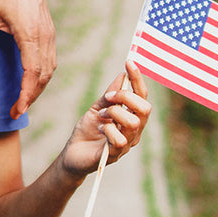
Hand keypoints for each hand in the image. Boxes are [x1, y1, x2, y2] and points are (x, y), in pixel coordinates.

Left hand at [0, 0, 55, 118]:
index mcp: (30, 34)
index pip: (32, 73)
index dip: (26, 94)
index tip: (17, 109)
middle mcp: (44, 36)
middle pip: (44, 75)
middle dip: (32, 96)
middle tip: (16, 111)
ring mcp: (49, 34)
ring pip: (50, 68)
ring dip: (39, 87)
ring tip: (23, 101)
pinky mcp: (49, 32)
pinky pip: (51, 59)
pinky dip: (43, 75)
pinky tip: (31, 82)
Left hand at [60, 61, 151, 177]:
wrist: (72, 153)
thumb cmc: (87, 131)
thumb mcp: (97, 108)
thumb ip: (110, 95)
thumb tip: (122, 75)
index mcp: (132, 117)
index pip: (142, 96)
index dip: (137, 79)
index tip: (129, 62)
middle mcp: (134, 131)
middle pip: (145, 109)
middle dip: (126, 97)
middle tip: (108, 98)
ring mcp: (127, 143)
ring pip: (133, 123)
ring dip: (114, 113)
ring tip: (101, 115)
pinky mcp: (115, 155)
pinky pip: (118, 139)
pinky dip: (107, 130)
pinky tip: (99, 129)